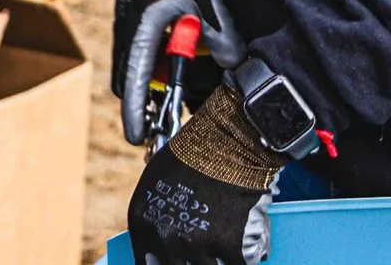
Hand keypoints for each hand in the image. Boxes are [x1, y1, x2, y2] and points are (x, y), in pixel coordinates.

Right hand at [114, 0, 242, 143]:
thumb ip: (219, 31)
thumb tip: (235, 64)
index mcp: (139, 30)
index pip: (132, 84)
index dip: (136, 114)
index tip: (141, 140)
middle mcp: (128, 31)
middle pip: (132, 80)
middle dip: (149, 101)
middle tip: (171, 117)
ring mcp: (129, 23)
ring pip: (140, 64)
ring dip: (157, 76)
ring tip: (183, 84)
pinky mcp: (136, 14)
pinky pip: (145, 47)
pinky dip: (161, 56)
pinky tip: (187, 46)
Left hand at [126, 88, 280, 264]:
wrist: (228, 139)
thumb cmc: (194, 152)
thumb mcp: (156, 181)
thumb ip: (156, 214)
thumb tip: (160, 235)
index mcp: (143, 225)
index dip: (164, 264)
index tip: (177, 261)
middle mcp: (166, 240)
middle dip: (193, 260)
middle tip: (206, 245)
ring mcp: (198, 246)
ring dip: (219, 256)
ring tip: (229, 234)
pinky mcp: (230, 247)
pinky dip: (245, 255)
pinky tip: (246, 238)